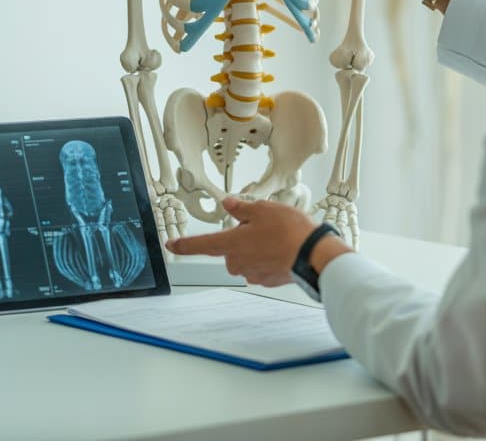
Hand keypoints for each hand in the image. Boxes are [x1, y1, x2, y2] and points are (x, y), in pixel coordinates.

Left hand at [165, 196, 319, 285]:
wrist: (314, 255)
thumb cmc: (290, 232)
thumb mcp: (263, 209)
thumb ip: (242, 209)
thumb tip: (229, 205)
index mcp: (231, 244)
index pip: (201, 244)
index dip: (184, 244)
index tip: (172, 244)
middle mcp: (238, 262)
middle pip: (230, 248)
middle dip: (241, 237)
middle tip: (262, 226)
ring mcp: (253, 274)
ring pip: (247, 257)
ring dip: (256, 247)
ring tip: (277, 237)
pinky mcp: (267, 280)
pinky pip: (261, 266)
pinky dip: (268, 257)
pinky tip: (283, 248)